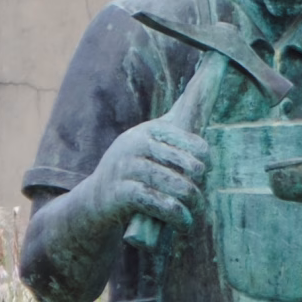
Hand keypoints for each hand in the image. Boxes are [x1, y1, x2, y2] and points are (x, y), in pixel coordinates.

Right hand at [89, 120, 208, 234]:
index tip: (203, 177)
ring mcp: (127, 167)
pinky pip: (161, 204)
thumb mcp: (148, 144)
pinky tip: (183, 224)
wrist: (93, 200)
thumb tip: (208, 77)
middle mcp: (137, 144)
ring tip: (192, 217)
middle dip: (199, 189)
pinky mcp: (121, 193)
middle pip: (191, 167)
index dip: (206, 164)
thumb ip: (173, 125)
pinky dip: (178, 217)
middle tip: (198, 203)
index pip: (196, 145)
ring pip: (179, 188)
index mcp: (150, 130)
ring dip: (192, 207)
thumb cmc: (130, 171)